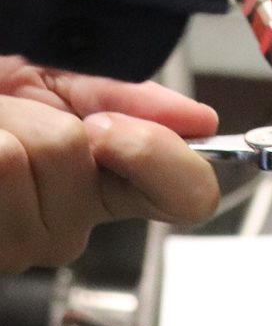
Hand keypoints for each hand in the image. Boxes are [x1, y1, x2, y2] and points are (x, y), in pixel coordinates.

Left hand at [0, 57, 218, 273]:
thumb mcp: (55, 79)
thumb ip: (126, 97)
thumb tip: (198, 121)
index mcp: (106, 183)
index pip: (187, 195)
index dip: (161, 156)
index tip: (110, 124)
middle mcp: (67, 227)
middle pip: (78, 153)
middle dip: (37, 114)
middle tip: (9, 114)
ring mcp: (18, 246)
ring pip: (24, 158)